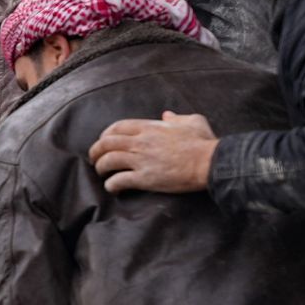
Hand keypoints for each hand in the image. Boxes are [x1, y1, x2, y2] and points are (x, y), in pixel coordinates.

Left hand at [89, 112, 217, 194]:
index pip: (117, 127)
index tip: (103, 141)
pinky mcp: (145, 179)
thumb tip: (167, 115)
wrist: (210, 163)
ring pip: (108, 161)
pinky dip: (111, 185)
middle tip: (94, 159)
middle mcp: (141, 142)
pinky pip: (118, 181)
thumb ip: (177, 118)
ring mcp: (141, 160)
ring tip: (101, 173)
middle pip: (106, 143)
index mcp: (150, 128)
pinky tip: (112, 188)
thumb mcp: (193, 121)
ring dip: (100, 168)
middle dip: (95, 151)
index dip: (105, 134)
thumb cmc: (203, 143)